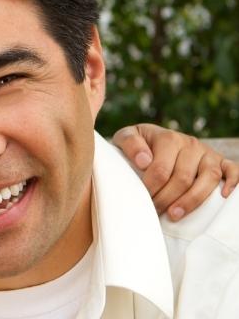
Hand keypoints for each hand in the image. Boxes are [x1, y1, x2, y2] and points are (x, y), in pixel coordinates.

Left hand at [113, 123, 238, 220]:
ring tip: (174, 215)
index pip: (160, 169)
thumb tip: (144, 161)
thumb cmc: (138, 145)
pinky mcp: (220, 162)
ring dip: (192, 200)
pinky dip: (233, 182)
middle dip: (166, 199)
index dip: (150, 189)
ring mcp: (207, 154)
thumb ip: (130, 144)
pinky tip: (222, 197)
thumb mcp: (125, 137)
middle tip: (154, 211)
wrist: (151, 139)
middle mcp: (191, 144)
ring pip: (209, 178)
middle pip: (182, 178)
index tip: (141, 200)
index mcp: (169, 138)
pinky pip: (233, 170)